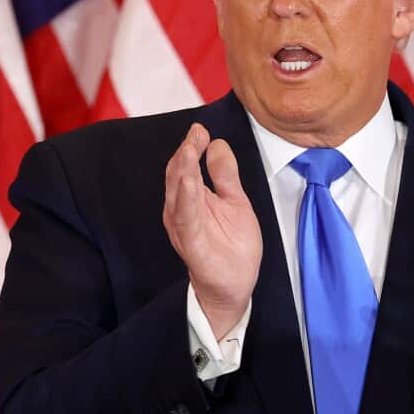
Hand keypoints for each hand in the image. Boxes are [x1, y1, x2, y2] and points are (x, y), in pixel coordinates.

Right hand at [163, 123, 261, 339]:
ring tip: (189, 151)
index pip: (187, 166)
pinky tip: (190, 183)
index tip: (201, 129)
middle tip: (195, 133)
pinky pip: (186, 220)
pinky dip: (186, 200)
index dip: (192, 146)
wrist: (235, 285)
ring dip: (183, 171)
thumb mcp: (235, 201)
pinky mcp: (192, 244)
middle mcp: (182, 210)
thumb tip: (217, 143)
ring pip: (178, 195)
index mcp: (191, 198)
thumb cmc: (232, 244)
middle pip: (178, 176)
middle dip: (186, 153)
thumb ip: (225, 174)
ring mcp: (184, 227)